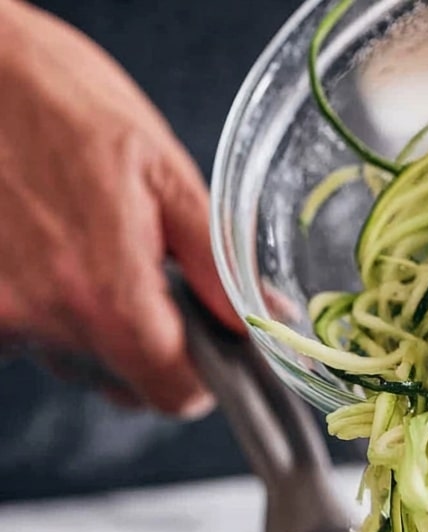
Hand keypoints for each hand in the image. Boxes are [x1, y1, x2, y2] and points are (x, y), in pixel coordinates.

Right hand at [0, 0, 243, 416]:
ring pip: (74, 360)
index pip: (172, 393)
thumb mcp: (161, 170)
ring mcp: (3, 317)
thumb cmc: (57, 99)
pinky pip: (28, 336)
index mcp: (108, 294)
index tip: (206, 347)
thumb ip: (215, 261)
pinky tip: (43, 252)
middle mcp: (49, 318)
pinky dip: (45, 308)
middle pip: (124, 383)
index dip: (200, 379)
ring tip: (83, 247)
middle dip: (146, 345)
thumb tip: (259, 313)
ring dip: (91, 324)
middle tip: (143, 277)